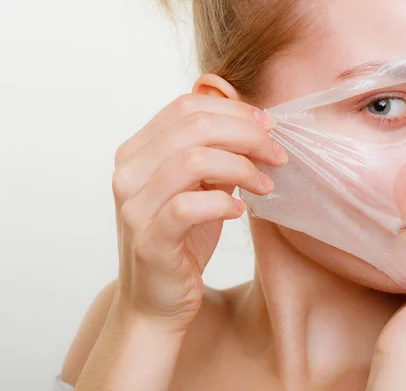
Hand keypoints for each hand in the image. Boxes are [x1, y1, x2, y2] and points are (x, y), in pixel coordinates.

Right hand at [111, 92, 287, 331]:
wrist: (157, 300)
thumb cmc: (183, 239)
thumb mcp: (201, 187)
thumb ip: (217, 153)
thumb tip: (255, 122)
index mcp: (137, 151)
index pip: (187, 106)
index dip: (234, 109)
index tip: (269, 126)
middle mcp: (128, 172)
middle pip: (194, 126)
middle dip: (247, 134)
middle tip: (277, 154)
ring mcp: (134, 206)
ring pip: (193, 160)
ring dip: (242, 167)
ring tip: (265, 185)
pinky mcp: (149, 240)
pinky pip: (189, 207)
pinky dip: (223, 203)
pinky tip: (239, 211)